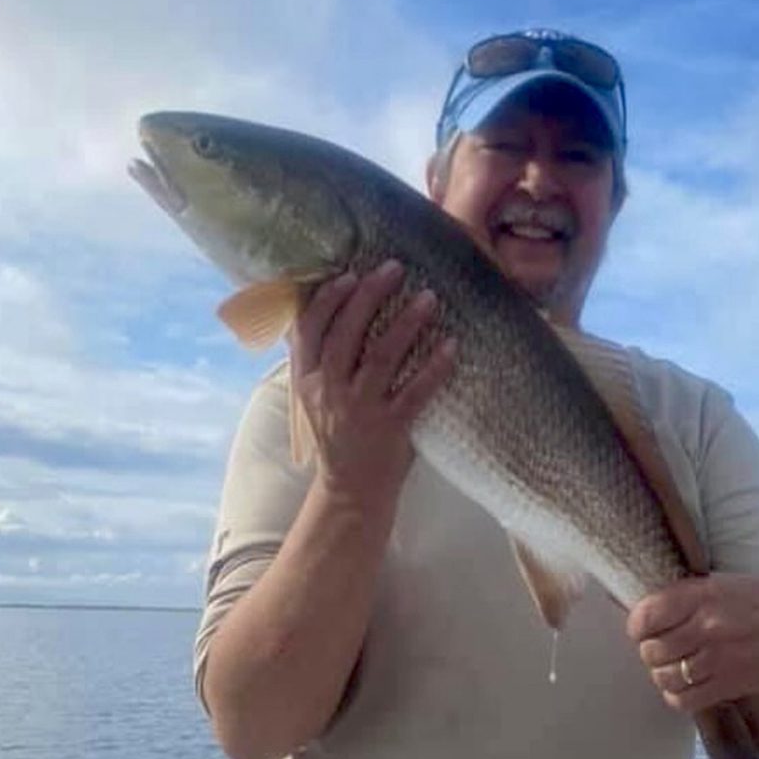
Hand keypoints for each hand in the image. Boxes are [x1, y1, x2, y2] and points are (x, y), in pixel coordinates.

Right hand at [288, 259, 455, 504]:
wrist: (350, 490)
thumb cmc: (341, 432)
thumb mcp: (318, 394)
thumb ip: (326, 357)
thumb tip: (342, 305)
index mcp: (307, 379)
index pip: (309, 329)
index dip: (328, 299)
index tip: (350, 273)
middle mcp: (329, 391)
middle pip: (346, 334)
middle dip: (369, 296)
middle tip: (395, 268)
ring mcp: (359, 411)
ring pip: (381, 358)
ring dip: (406, 323)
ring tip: (429, 297)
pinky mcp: (391, 429)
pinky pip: (415, 393)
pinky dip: (434, 367)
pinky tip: (451, 345)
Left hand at [626, 574, 758, 714]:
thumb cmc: (753, 602)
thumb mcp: (718, 584)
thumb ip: (681, 596)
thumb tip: (637, 610)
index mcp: (702, 594)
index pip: (646, 616)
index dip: (637, 625)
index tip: (643, 628)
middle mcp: (709, 626)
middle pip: (651, 650)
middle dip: (651, 651)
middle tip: (663, 647)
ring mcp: (720, 659)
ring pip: (664, 678)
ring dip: (662, 674)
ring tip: (674, 665)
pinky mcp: (729, 686)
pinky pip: (683, 700)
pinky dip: (677, 695)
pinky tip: (687, 684)